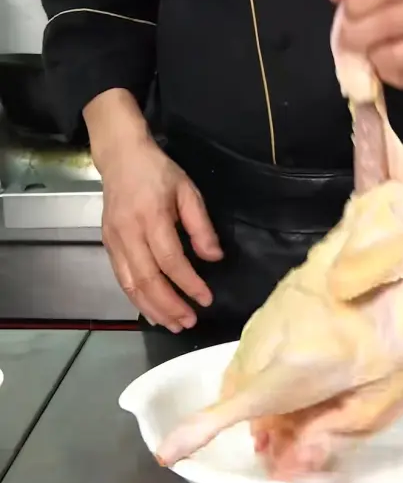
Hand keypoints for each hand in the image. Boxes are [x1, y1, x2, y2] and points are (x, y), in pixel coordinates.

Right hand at [100, 136, 222, 331]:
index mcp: (152, 216)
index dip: (188, 283)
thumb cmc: (158, 172)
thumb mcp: (188, 190)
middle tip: (190, 322)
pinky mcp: (107, 246)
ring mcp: (114, 241)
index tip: (206, 299)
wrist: (121, 158)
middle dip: (170, 305)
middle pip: (147, 279)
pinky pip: (121, 279)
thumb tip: (214, 257)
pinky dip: (137, 299)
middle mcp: (129, 233)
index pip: (170, 260)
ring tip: (173, 324)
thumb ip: (201, 226)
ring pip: (131, 285)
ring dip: (153, 309)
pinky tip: (152, 311)